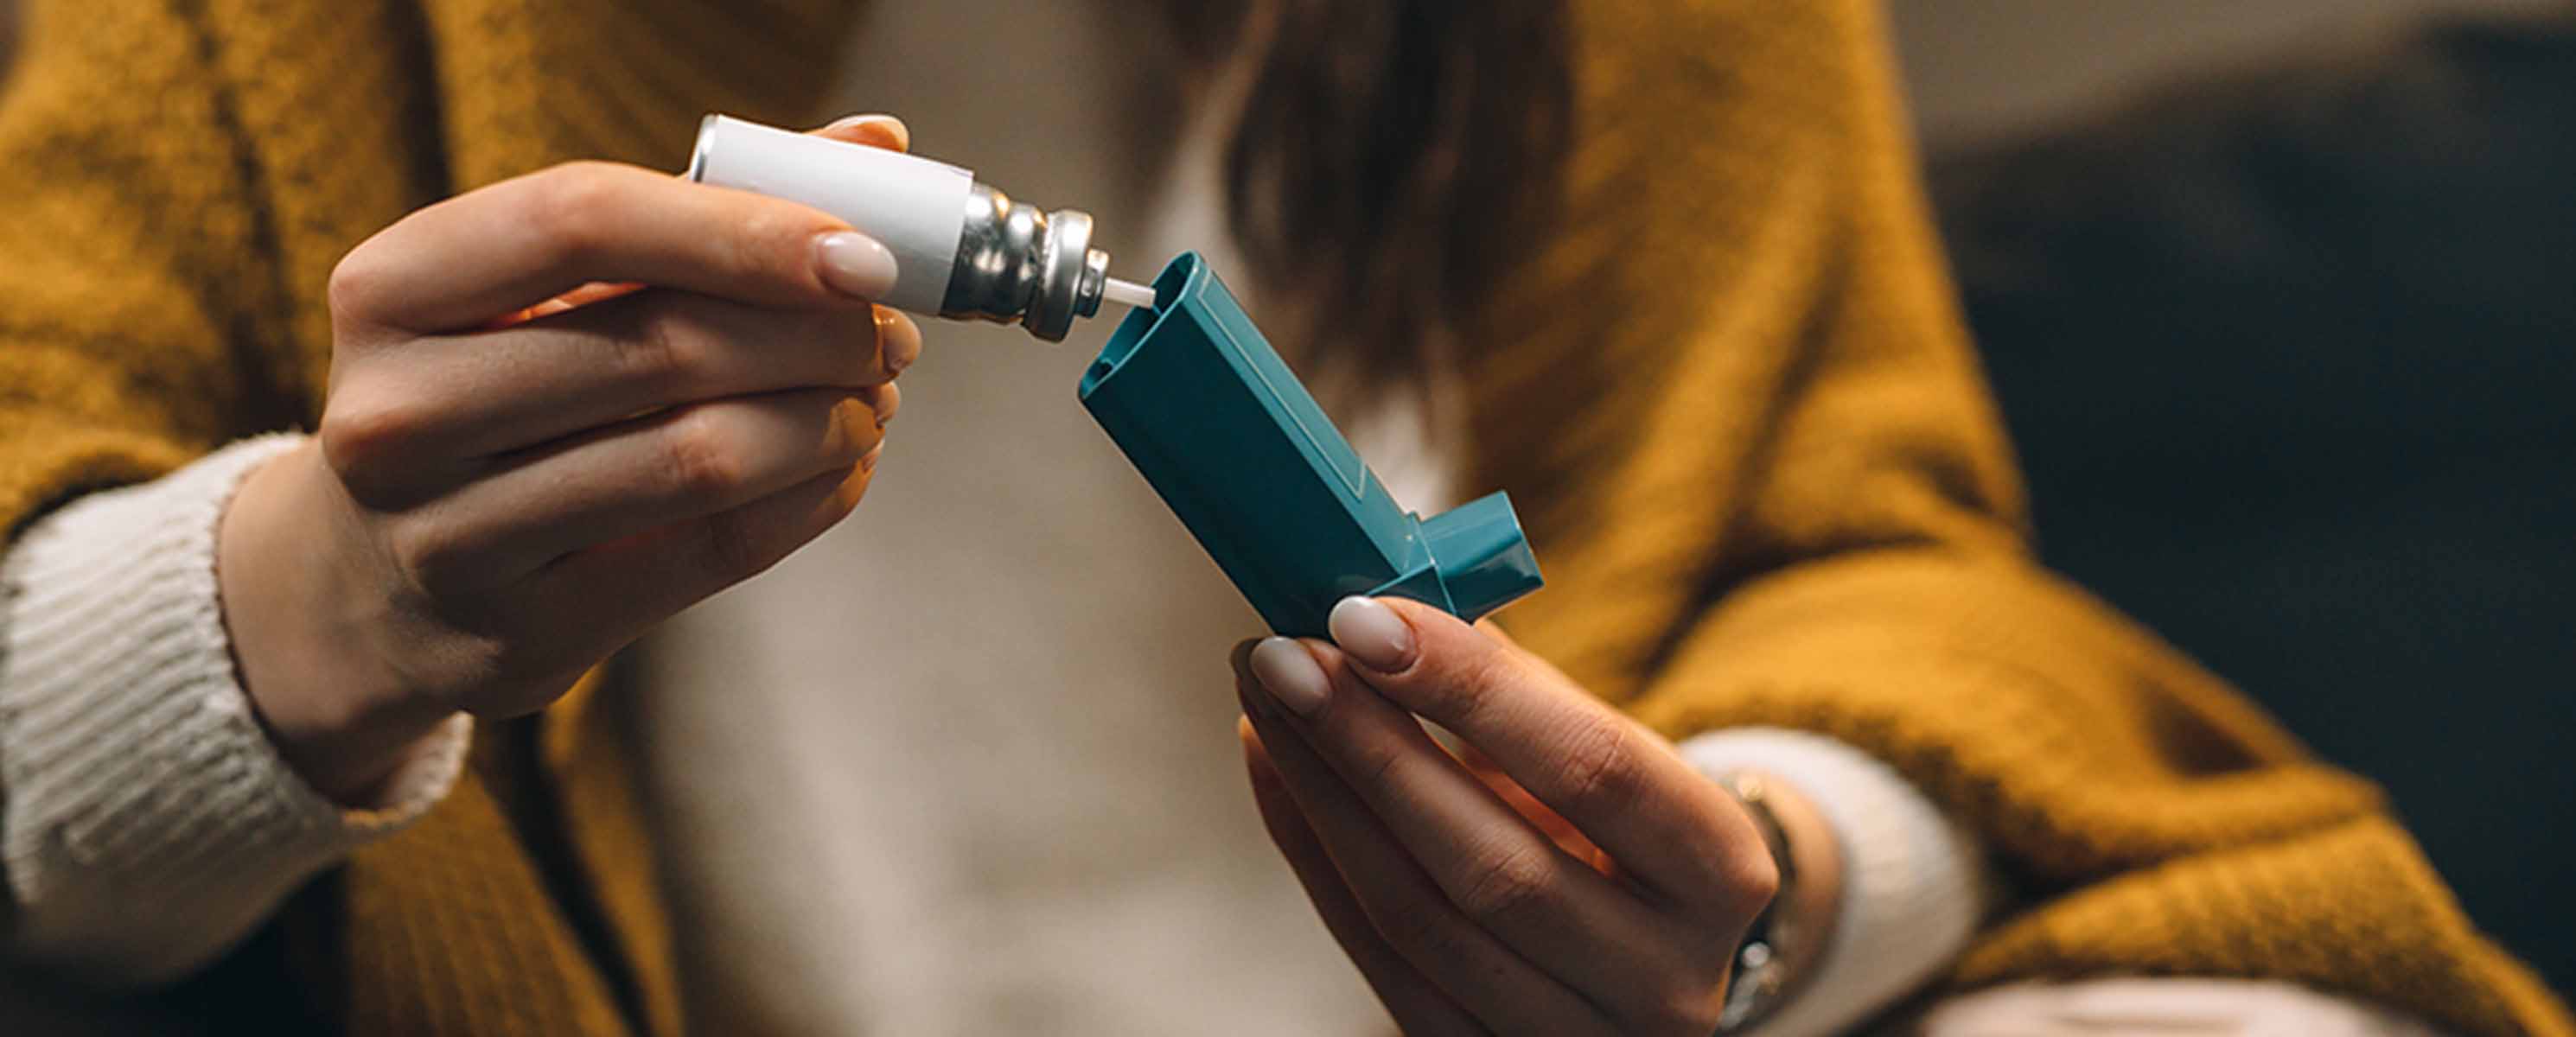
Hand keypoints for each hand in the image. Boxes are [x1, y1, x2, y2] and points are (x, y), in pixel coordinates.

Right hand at [219, 116, 919, 802]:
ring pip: (698, 458)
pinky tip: (842, 468)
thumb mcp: (548, 292)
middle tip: (889, 335)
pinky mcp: (520, 633)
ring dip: (825, 421)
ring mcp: (446, 536)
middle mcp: (397, 412)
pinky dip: (807, 500)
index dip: (744, 230)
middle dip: (815, 337)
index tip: (864, 255)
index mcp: (393, 288)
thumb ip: (702, 211)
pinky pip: (710, 554)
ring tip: (873, 399)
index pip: (585, 219)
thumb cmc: (494, 394)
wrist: (369, 584)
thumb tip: (875, 144)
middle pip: (663, 347)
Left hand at [1232, 596, 1785, 1035]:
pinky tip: (1275, 768)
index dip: (1473, 690)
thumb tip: (1386, 603)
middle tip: (1281, 654)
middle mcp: (1666, 980)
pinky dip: (1313, 854)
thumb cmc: (1619, 835)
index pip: (1594, 770)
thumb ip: (1515, 691)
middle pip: (1492, 860)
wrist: (1643, 965)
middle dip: (1369, 744)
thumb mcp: (1608, 759)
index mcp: (1722, 872)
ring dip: (1323, 794)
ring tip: (1266, 700)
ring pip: (1419, 916)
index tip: (1366, 616)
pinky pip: (1378, 960)